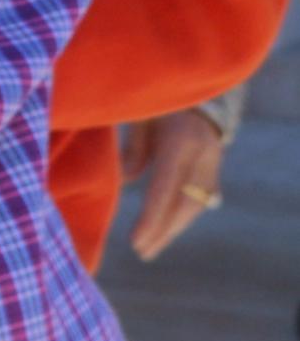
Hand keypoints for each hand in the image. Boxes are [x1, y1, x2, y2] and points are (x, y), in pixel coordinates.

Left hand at [122, 106, 232, 261]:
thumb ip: (133, 148)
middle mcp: (202, 155)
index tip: (137, 242)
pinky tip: (166, 229)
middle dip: (162, 230)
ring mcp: (214, 162)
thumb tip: (124, 182)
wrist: (200, 88)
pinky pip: (200, 199)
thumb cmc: (159, 97)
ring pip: (196, 205)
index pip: (165, 188)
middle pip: (184, 203)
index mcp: (181, 141)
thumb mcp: (142, 115)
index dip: (151, 217)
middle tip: (142, 252)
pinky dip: (182, 216)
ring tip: (150, 246)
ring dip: (173, 228)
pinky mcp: (215, 167)